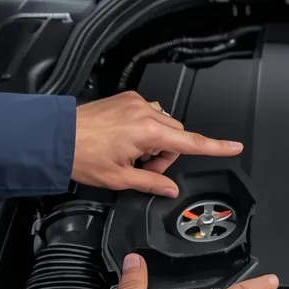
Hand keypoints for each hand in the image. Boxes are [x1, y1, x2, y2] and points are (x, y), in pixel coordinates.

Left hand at [71, 92, 243, 196]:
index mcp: (148, 131)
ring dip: (154, 143)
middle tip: (142, 168)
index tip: (234, 147)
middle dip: (165, 155)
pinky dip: (142, 130)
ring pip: (162, 126)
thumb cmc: (81, 154)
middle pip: (176, 136)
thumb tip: (169, 189)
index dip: (217, 147)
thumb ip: (152, 184)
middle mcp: (145, 112)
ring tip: (129, 155)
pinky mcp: (125, 99)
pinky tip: (123, 141)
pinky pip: (147, 115)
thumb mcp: (120, 179)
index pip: (192, 142)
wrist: (54, 137)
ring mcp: (135, 103)